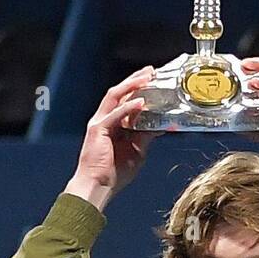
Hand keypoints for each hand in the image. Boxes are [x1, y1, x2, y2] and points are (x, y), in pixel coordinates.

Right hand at [65, 68, 162, 209]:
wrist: (98, 186)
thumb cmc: (114, 173)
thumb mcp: (137, 152)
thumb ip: (145, 137)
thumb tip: (160, 126)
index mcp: (113, 125)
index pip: (126, 100)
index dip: (138, 88)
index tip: (153, 80)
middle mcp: (105, 120)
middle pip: (120, 93)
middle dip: (135, 80)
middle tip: (151, 71)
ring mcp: (100, 123)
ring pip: (115, 97)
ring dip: (131, 86)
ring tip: (146, 78)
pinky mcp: (98, 130)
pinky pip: (115, 114)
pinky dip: (128, 107)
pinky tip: (140, 102)